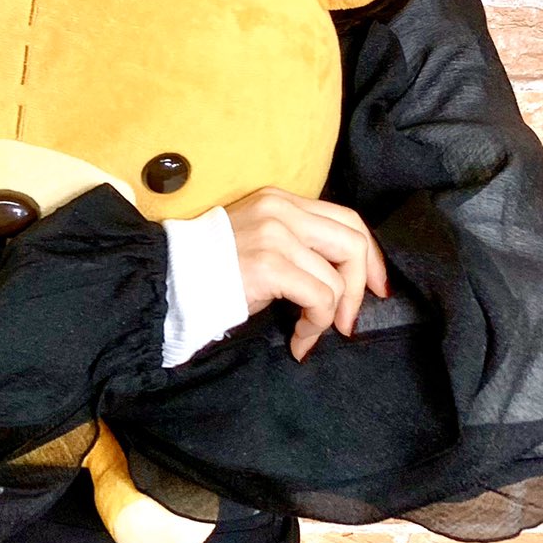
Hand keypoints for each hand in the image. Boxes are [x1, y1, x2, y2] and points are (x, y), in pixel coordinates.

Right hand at [224, 186, 389, 362]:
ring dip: (330, 317)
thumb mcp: (259, 243)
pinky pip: (319, 297)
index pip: (347, 218)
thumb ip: (298, 246)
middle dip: (362, 287)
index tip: (376, 288)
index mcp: (280, 200)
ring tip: (309, 335)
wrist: (166, 282)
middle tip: (349, 321)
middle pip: (353, 241)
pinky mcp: (269, 264)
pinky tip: (299, 342)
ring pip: (338, 277)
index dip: (370, 256)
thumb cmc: (211, 272)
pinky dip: (316, 326)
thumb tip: (344, 278)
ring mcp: (275, 234)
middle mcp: (281, 210)